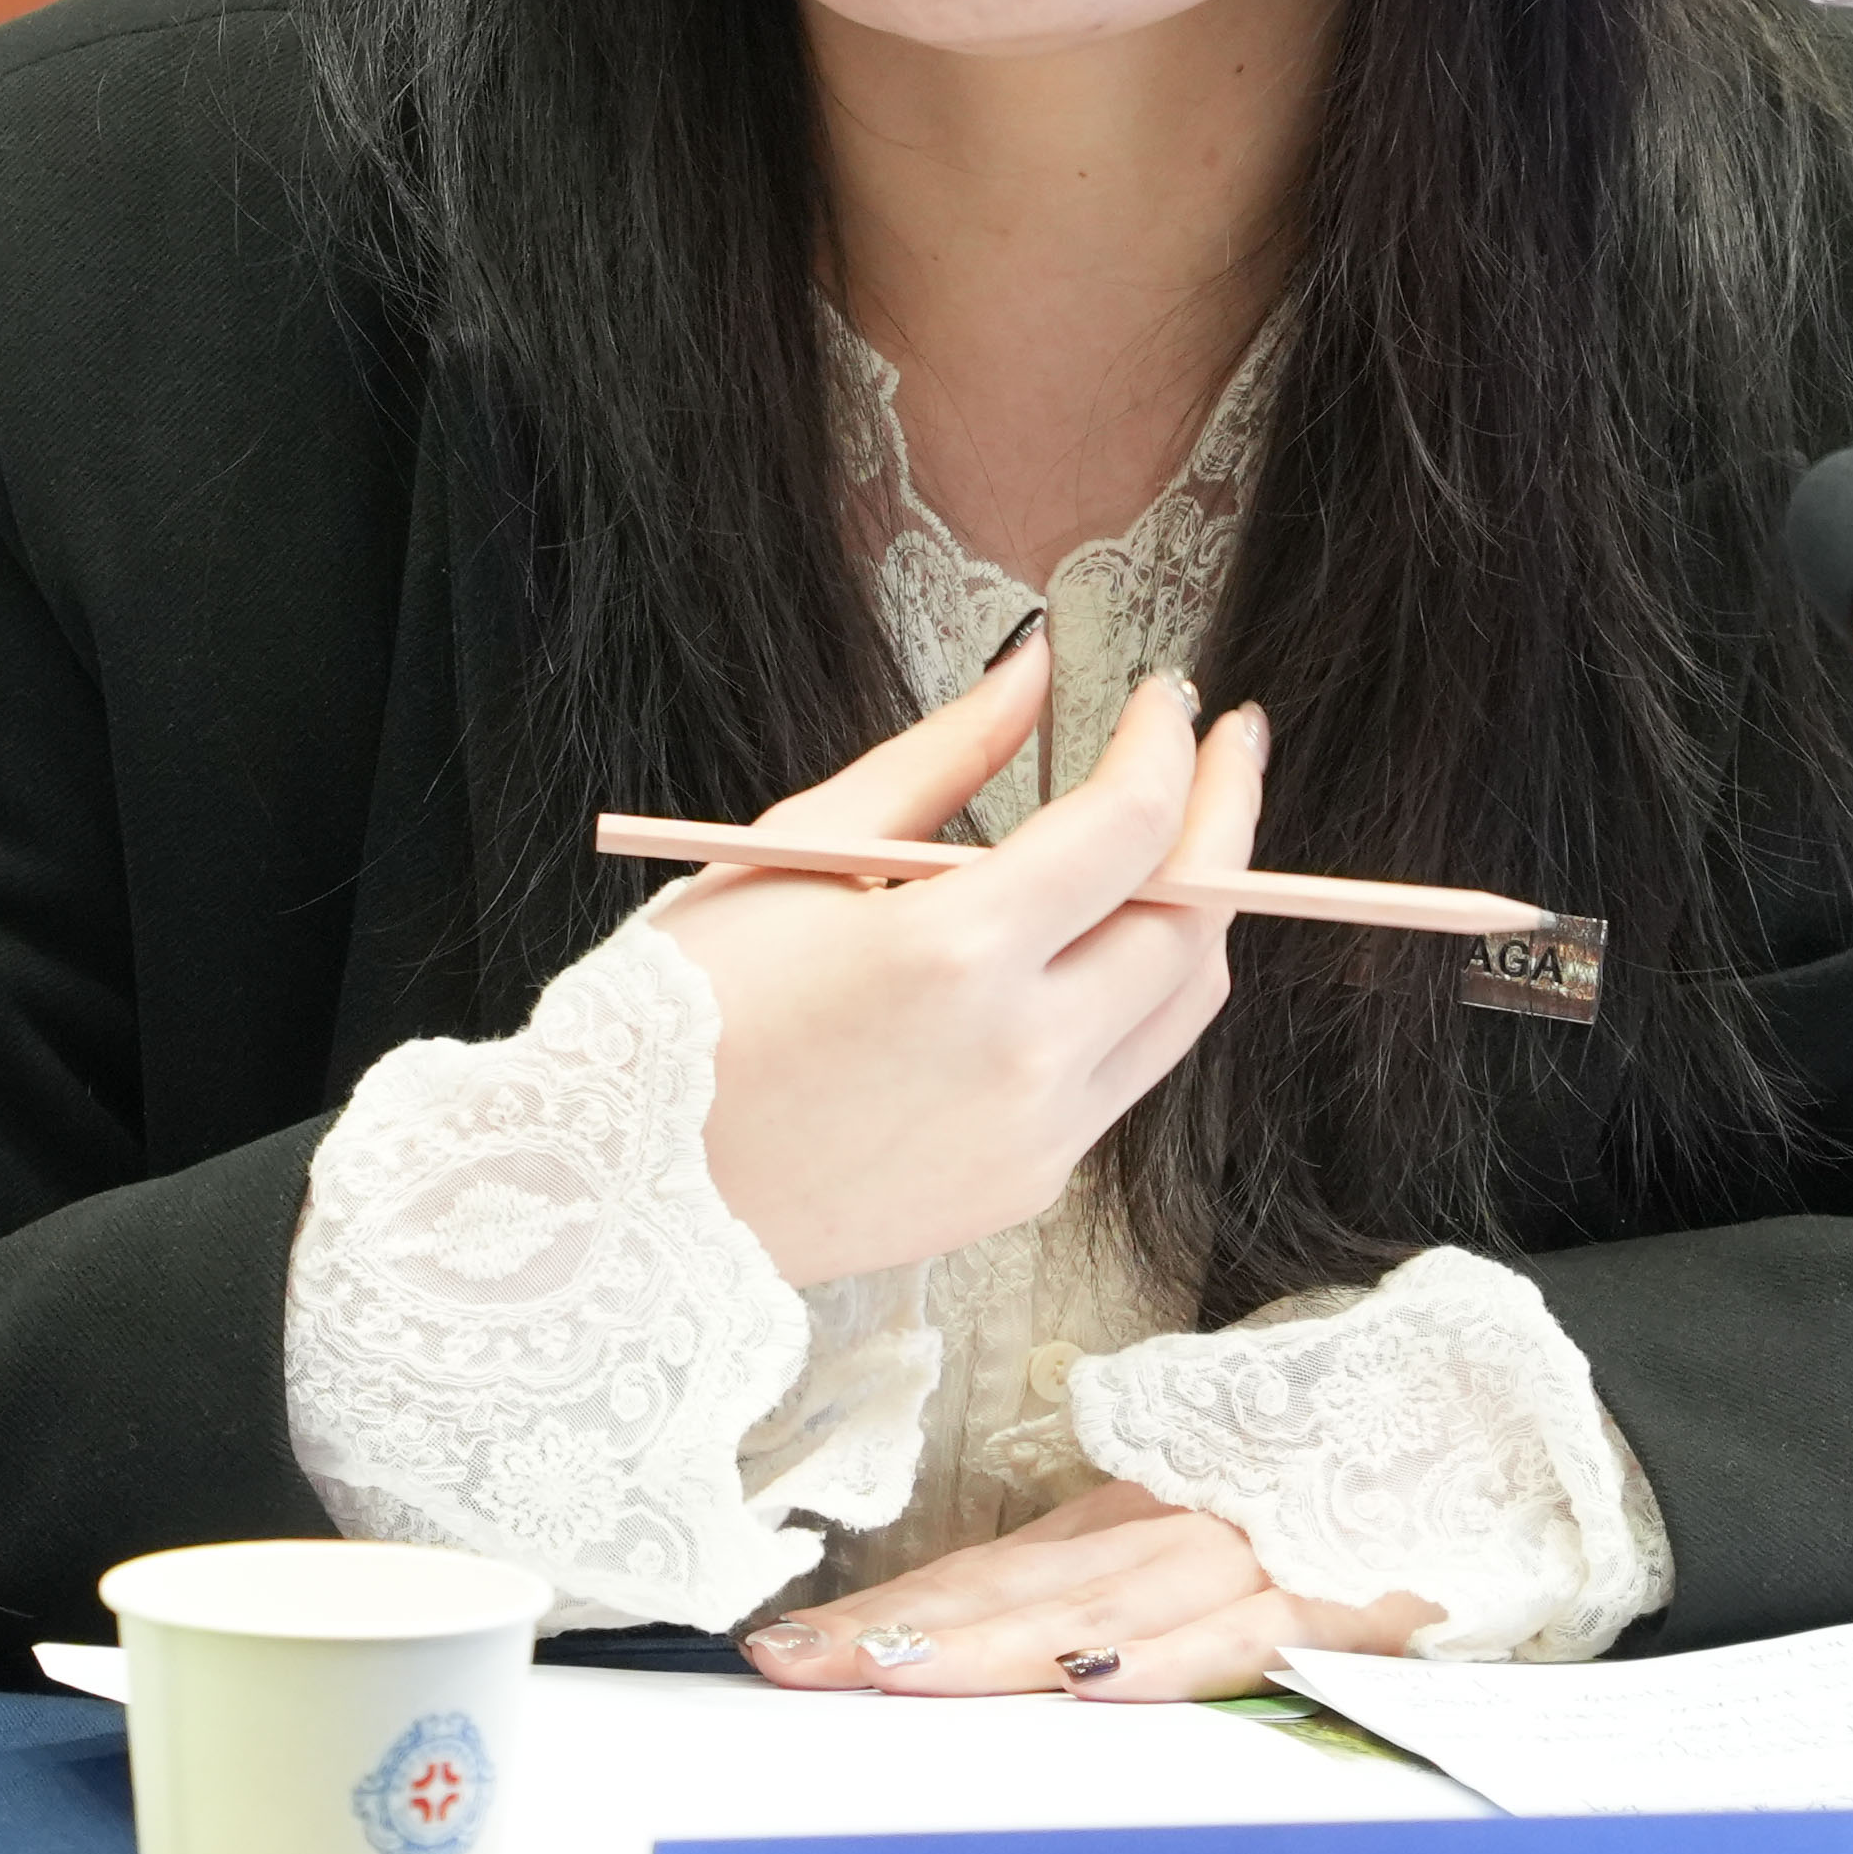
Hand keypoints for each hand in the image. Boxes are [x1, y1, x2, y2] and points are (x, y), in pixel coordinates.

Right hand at [652, 632, 1271, 1288]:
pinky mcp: (1029, 1188)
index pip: (1131, 828)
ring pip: (1184, 1004)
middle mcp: (1022, 1053)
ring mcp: (1037, 1135)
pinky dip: (1130, 998)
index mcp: (956, 952)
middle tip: (1220, 746)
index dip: (1170, 747)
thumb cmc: (690, 1003)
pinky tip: (1093, 946)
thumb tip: (1036, 664)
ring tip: (1175, 841)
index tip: (1170, 699)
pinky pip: (1123, 1075)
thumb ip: (942, 755)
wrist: (627, 1188)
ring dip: (1197, 910)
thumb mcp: (802, 849)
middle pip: (1193, 918)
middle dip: (1225, 815)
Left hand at [742, 1483, 1444, 1701]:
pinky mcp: (1345, 1588)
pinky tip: (1098, 1684)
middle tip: (789, 1670)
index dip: (889, 1611)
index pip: (989, 1574)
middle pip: (1016, 1590)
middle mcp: (1177, 1528)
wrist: (1517, 1434)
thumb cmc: (1361, 1501)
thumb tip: (1018, 1663)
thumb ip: (1122, 1593)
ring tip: (890, 1677)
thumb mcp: (1217, 1544)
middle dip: (897, 1635)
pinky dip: (1171, 1658)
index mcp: (1137, 1521)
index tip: (783, 1645)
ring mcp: (1257, 1551)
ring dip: (993, 1646)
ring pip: (1104, 1604)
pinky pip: (1245, 1629)